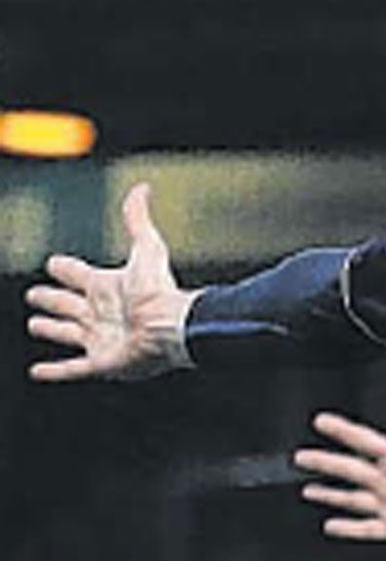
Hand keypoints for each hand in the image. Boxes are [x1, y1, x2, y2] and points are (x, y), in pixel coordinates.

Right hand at [26, 184, 196, 380]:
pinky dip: (54, 372)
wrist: (173, 328)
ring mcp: (99, 338)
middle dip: (51, 299)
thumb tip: (142, 188)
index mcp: (107, 287)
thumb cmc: (161, 292)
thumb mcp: (147, 250)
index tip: (54, 264)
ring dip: (51, 329)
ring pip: (66, 333)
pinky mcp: (101, 362)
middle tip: (37, 295)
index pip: (78, 274)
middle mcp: (101, 312)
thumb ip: (138, 220)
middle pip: (67, 304)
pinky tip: (38, 372)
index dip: (65, 269)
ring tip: (37, 324)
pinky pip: (72, 369)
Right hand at [293, 387, 385, 543]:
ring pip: (352, 498)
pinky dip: (348, 528)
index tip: (321, 421)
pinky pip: (366, 528)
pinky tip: (331, 525)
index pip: (364, 441)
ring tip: (309, 490)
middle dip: (325, 463)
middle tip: (301, 457)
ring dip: (331, 495)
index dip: (342, 431)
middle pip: (350, 469)